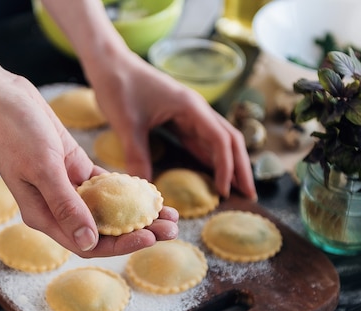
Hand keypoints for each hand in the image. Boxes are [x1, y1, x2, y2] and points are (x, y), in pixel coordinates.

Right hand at [0, 76, 177, 257]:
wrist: (3, 97)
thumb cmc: (15, 131)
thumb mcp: (42, 169)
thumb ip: (65, 205)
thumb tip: (90, 241)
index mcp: (44, 216)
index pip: (88, 243)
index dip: (121, 245)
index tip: (150, 237)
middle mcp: (57, 208)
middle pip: (104, 230)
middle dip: (139, 232)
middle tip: (173, 229)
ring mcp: (67, 189)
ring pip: (109, 210)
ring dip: (139, 213)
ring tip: (170, 215)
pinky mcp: (75, 169)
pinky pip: (105, 187)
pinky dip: (127, 191)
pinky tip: (151, 193)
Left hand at [84, 51, 257, 200]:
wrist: (110, 64)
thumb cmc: (119, 86)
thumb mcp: (127, 124)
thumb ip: (137, 156)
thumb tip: (146, 190)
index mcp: (190, 107)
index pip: (220, 139)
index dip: (226, 166)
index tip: (225, 190)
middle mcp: (197, 110)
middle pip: (230, 140)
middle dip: (241, 167)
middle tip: (250, 195)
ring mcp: (190, 115)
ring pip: (220, 141)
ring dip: (231, 164)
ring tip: (239, 190)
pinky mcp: (181, 120)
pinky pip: (203, 142)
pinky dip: (213, 160)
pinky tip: (216, 176)